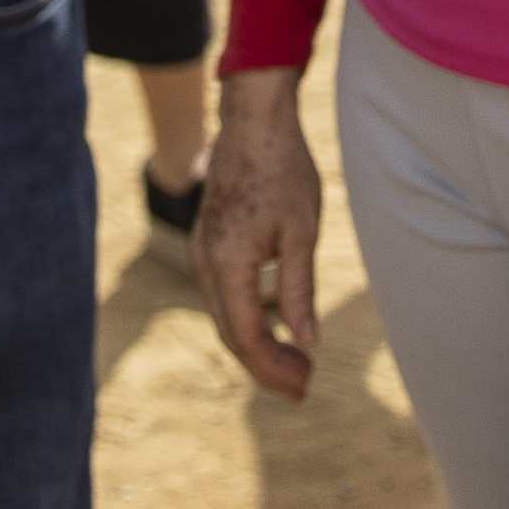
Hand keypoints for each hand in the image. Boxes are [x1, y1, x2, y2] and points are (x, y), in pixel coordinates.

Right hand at [195, 70, 327, 401]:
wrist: (254, 122)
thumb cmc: (283, 170)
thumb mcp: (301, 233)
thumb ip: (299, 289)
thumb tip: (307, 340)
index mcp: (228, 264)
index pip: (246, 336)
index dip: (273, 368)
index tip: (305, 385)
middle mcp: (206, 263)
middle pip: (231, 334)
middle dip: (265, 366)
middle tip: (304, 386)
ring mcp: (202, 253)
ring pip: (224, 317)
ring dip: (256, 346)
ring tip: (294, 364)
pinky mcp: (208, 243)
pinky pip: (222, 297)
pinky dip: (246, 320)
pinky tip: (273, 327)